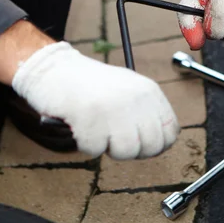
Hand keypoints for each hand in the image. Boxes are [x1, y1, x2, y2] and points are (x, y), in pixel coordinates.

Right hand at [11, 42, 179, 158]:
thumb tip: (162, 143)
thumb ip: (146, 113)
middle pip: (151, 146)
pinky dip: (85, 144)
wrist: (52, 70)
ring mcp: (114, 108)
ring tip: (97, 129)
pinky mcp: (90, 119)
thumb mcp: (128, 90)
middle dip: (132, 150)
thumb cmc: (89, 85)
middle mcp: (136, 98)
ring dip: (108, 148)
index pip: (171, 132)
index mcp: (148, 91)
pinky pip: (95, 151)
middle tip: (114, 138)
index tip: (140, 144)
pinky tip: (81, 125)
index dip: (156, 146)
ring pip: (126, 152)